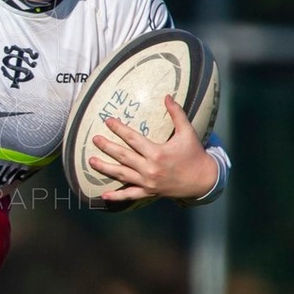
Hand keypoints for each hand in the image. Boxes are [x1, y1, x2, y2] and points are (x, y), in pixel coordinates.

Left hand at [87, 95, 218, 203]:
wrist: (203, 180)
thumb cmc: (194, 154)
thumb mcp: (188, 133)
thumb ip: (177, 114)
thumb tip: (167, 96)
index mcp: (157, 153)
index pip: (133, 139)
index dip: (119, 129)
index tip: (108, 121)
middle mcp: (150, 169)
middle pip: (123, 156)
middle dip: (107, 147)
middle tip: (94, 139)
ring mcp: (148, 183)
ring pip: (122, 175)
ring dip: (105, 168)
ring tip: (91, 161)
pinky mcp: (149, 193)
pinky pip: (130, 195)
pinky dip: (117, 196)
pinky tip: (103, 195)